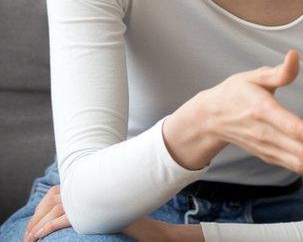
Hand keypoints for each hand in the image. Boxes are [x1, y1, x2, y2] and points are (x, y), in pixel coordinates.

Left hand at [22, 186, 202, 241]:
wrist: (151, 233)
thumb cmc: (136, 223)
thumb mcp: (114, 210)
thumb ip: (98, 205)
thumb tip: (82, 207)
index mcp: (96, 188)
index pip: (61, 192)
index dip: (45, 206)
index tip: (36, 221)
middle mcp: (93, 192)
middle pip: (55, 199)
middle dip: (38, 216)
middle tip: (28, 233)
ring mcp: (93, 202)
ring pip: (57, 209)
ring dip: (40, 223)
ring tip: (31, 237)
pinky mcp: (94, 216)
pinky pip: (65, 219)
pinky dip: (50, 226)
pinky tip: (41, 234)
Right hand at [164, 50, 302, 179]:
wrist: (210, 118)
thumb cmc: (235, 93)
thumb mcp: (253, 76)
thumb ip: (279, 71)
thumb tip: (295, 55)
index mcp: (264, 112)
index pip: (294, 128)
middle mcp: (266, 135)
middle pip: (301, 152)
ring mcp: (267, 149)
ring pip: (300, 164)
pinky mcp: (270, 157)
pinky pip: (295, 167)